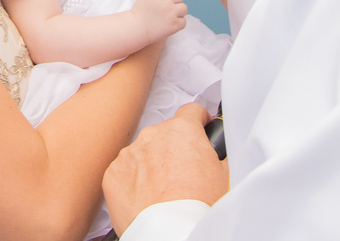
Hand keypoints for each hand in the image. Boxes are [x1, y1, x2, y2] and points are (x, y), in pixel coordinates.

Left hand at [104, 103, 229, 234]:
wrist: (171, 232)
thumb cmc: (198, 207)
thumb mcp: (226, 175)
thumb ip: (221, 153)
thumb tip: (222, 150)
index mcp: (182, 130)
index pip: (191, 111)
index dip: (199, 121)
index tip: (200, 130)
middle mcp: (152, 135)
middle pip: (166, 134)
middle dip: (175, 148)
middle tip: (185, 173)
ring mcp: (130, 153)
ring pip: (144, 152)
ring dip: (153, 164)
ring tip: (165, 190)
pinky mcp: (113, 173)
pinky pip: (126, 171)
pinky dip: (134, 180)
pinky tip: (147, 197)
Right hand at [131, 0, 187, 42]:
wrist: (136, 29)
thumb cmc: (140, 13)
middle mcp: (165, 0)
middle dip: (175, 2)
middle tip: (167, 8)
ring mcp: (171, 12)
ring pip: (184, 8)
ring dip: (179, 12)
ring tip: (170, 16)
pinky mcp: (174, 24)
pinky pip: (183, 21)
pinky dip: (178, 23)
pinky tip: (169, 24)